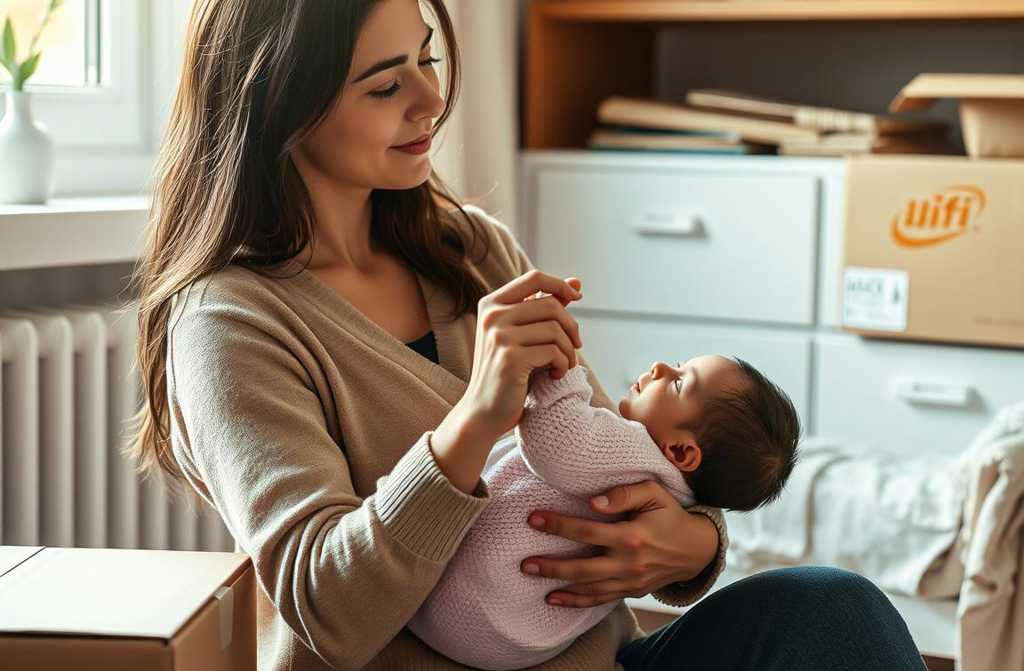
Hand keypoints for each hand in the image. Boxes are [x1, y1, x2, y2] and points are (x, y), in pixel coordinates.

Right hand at [457, 270, 583, 440]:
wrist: (483, 411)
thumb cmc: (507, 371)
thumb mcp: (523, 334)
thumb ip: (545, 307)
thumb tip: (577, 282)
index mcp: (492, 304)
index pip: (534, 278)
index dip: (560, 285)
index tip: (577, 298)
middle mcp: (492, 316)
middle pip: (551, 305)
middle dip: (571, 326)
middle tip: (575, 346)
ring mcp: (499, 337)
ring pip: (555, 330)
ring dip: (569, 350)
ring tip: (564, 365)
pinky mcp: (510, 359)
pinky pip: (553, 352)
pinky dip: (562, 365)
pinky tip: (555, 375)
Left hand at [520, 480, 718, 607]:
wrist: (696, 549)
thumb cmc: (670, 514)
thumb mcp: (654, 493)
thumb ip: (624, 493)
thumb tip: (594, 502)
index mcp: (632, 535)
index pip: (587, 531)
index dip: (558, 525)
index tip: (533, 519)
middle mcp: (629, 563)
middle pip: (583, 567)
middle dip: (551, 566)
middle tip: (524, 562)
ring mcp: (630, 581)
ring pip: (588, 587)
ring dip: (558, 585)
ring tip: (531, 577)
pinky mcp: (631, 591)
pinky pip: (600, 600)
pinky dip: (577, 601)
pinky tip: (555, 599)